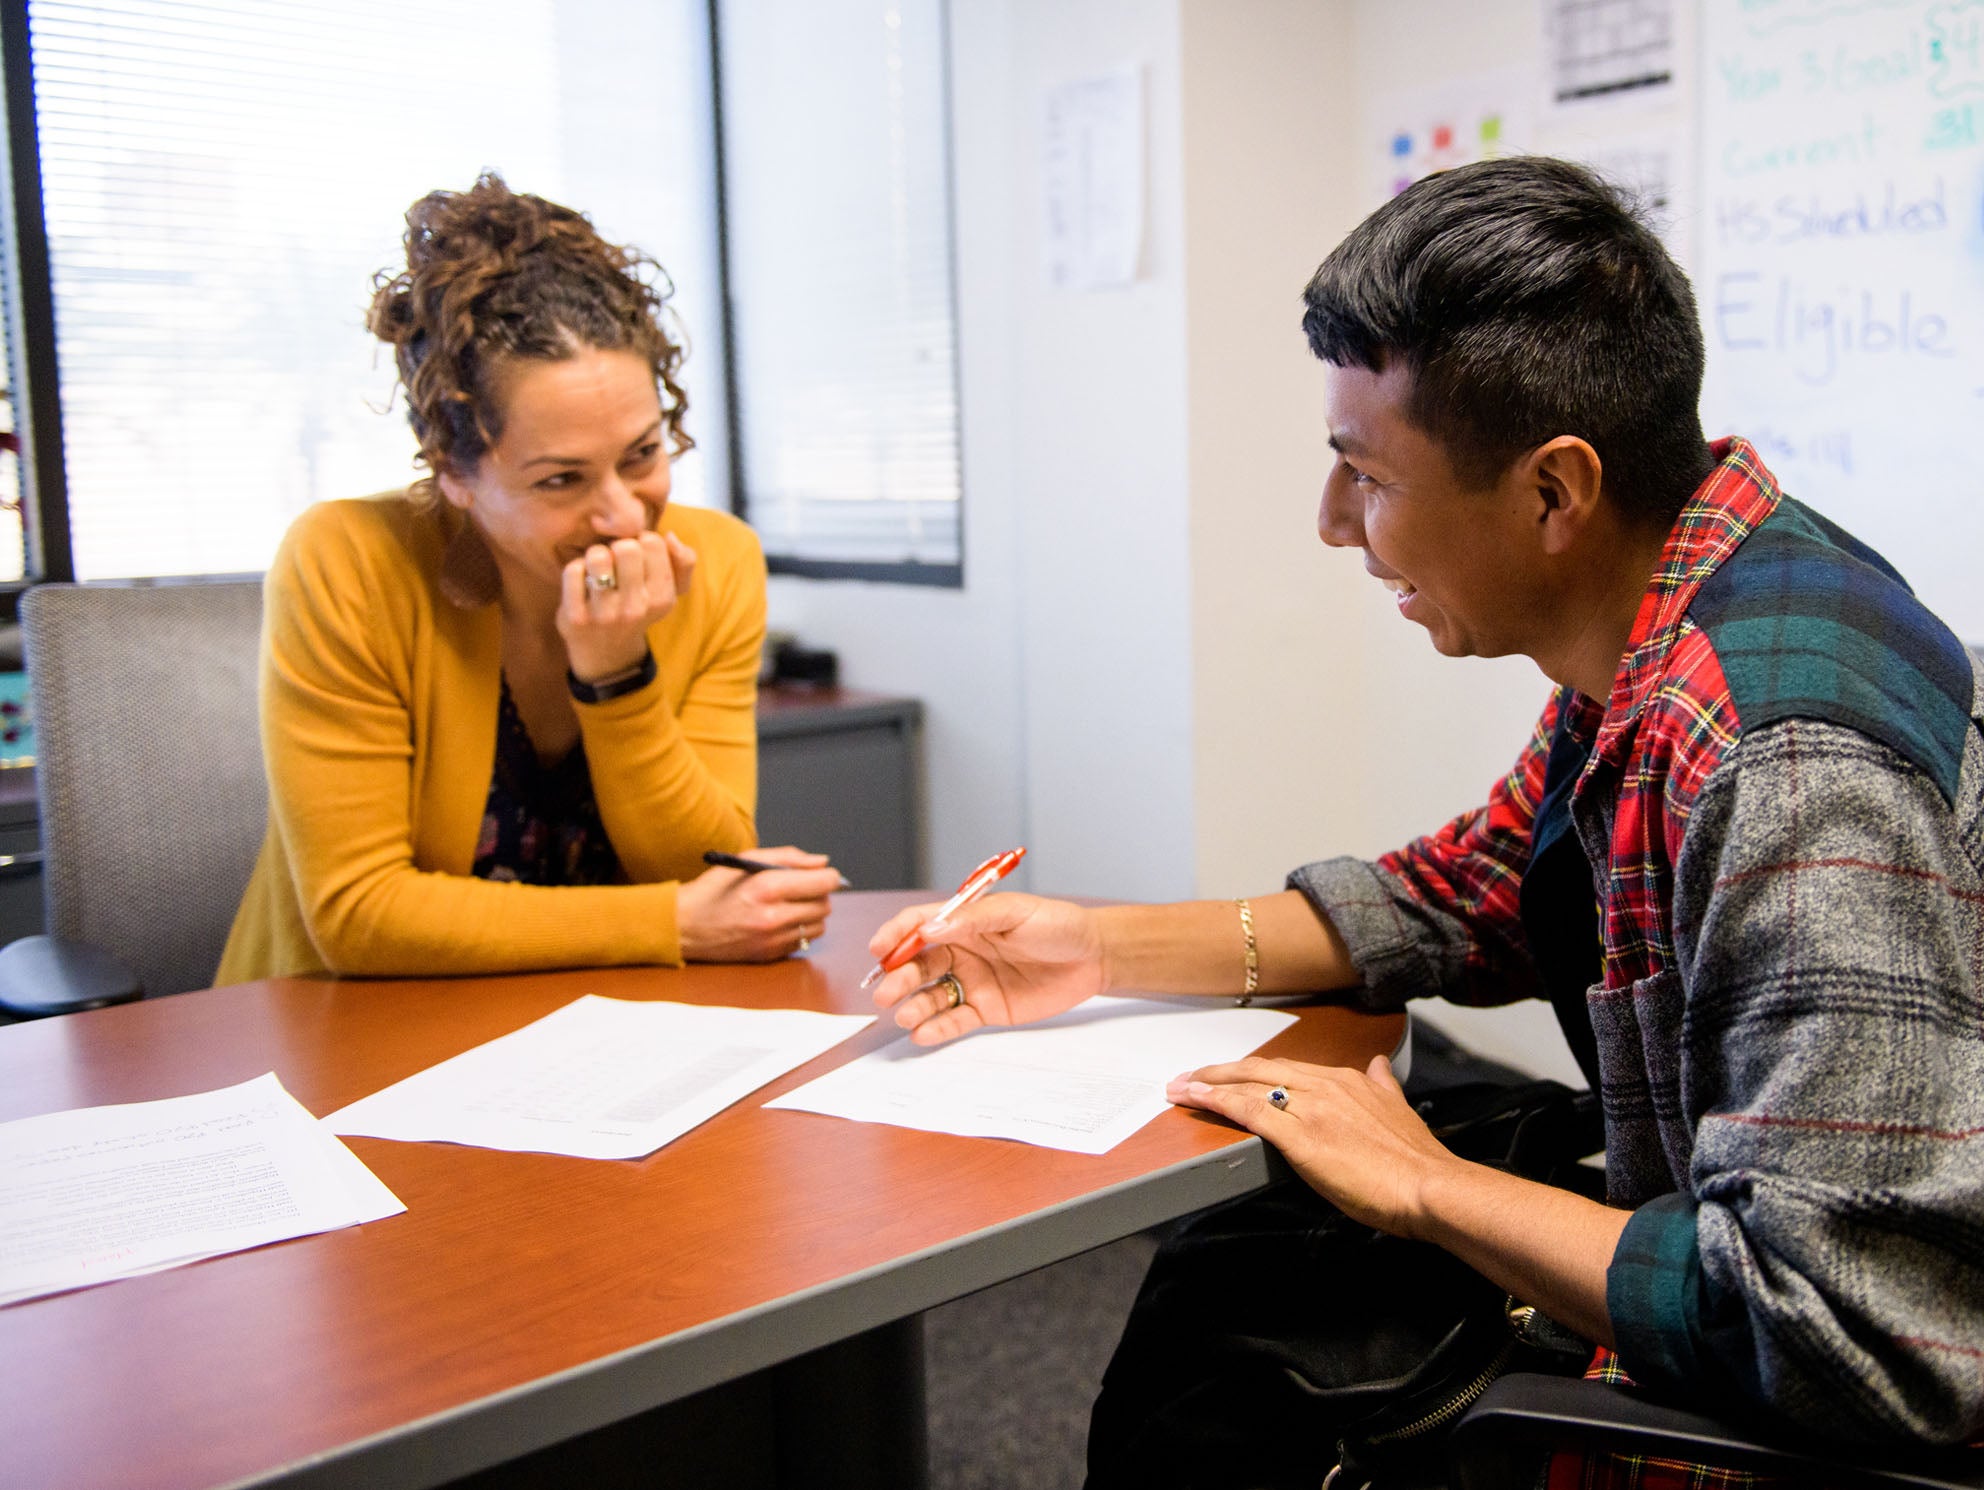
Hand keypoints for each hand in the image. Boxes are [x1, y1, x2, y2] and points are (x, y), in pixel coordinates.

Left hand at [558, 531, 696, 682]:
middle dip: (618, 546)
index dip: (641, 541)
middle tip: (616, 561)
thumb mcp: (670, 590)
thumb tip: (670, 536)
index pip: (653, 542)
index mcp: (662, 599)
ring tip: (598, 568)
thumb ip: (683, 561)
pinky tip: (582, 582)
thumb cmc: (639, 608)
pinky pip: (573, 571)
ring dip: (595, 555)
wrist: (607, 652)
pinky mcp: (576, 617)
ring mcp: (605, 615)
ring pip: (598, 556)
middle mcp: (636, 609)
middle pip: (626, 547)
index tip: (637, 557)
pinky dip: (575, 570)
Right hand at [677, 845, 839, 962]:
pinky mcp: (770, 956)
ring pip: (819, 925)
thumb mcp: (747, 860)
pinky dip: (799, 930)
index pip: (824, 882)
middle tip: (802, 888)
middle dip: (819, 894)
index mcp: (767, 887)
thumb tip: (823, 862)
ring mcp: (772, 940)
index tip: (822, 874)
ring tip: (790, 905)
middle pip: (825, 905)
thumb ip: (790, 858)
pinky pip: (803, 942)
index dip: (828, 876)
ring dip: (812, 914)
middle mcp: (773, 916)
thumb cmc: (715, 889)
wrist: (685, 926)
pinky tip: (779, 921)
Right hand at [868, 892, 1107, 1045]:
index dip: (896, 935)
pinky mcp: (986, 1009)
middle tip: (886, 992)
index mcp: (966, 921)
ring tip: (906, 1016)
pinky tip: (923, 1034)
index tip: (879, 948)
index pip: (919, 924)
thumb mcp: (1016, 912)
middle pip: (918, 964)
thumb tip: (930, 928)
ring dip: (913, 1005)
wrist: (1093, 957)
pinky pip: (955, 1020)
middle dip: (898, 978)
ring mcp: (972, 981)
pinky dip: (937, 1029)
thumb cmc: (1057, 925)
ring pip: (932, 994)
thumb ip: (974, 919)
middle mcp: (962, 951)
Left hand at [1165, 1054, 1467, 1240]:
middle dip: (1220, 1072)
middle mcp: (1326, 1086)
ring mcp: (1312, 1108)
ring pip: (1249, 1085)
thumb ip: (1383, 1088)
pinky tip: (1196, 1100)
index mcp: (1348, 1081)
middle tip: (1188, 1076)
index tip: (1228, 1074)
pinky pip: (1250, 1111)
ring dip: (1209, 1084)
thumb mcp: (1400, 1109)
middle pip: (1260, 1069)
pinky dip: (1218, 1102)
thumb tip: (1379, 1066)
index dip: (1252, 1071)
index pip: (1287, 1068)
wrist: (1431, 1188)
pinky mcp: (1301, 1136)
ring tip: (1180, 1087)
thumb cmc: (1417, 1162)